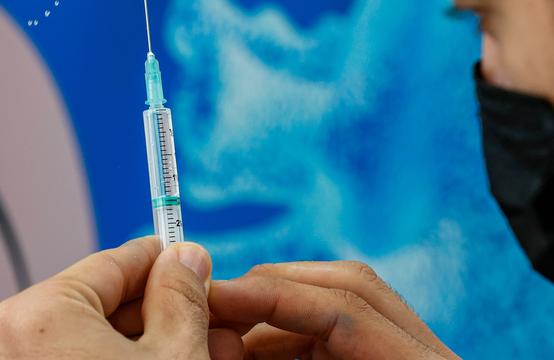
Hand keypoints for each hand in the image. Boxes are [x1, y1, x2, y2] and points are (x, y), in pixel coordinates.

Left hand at [0, 236, 242, 359]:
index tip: (193, 259)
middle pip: (106, 303)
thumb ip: (182, 294)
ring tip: (204, 346)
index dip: (166, 259)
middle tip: (211, 315)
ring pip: (96, 338)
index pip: (116, 261)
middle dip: (167, 309)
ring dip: (152, 339)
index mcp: (40, 314)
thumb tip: (187, 256)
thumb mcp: (176, 353)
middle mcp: (12, 341)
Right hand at [209, 260, 459, 358]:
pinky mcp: (391, 355)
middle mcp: (425, 350)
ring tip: (226, 336)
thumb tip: (219, 336)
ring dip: (273, 319)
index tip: (214, 295)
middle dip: (268, 292)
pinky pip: (335, 334)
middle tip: (212, 304)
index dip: (272, 294)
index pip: (348, 304)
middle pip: (344, 286)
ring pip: (335, 306)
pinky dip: (289, 339)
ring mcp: (410, 350)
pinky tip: (254, 351)